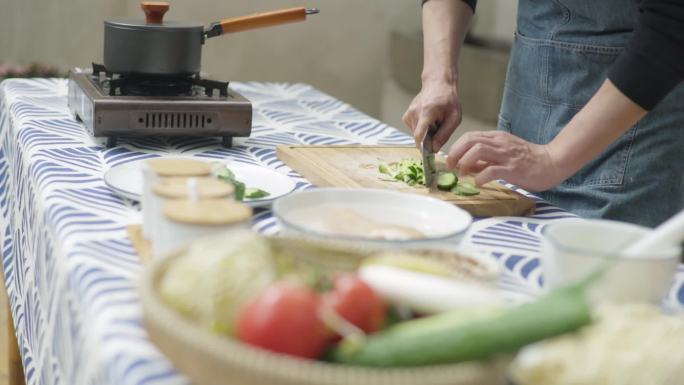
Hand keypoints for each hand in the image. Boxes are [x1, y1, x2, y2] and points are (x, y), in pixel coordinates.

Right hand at [402, 80, 461, 150]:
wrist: (437, 85)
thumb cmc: (448, 101)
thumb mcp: (454, 118)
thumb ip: (444, 134)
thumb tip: (434, 149)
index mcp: (427, 112)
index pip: (419, 134)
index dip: (422, 147)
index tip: (428, 153)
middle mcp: (414, 112)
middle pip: (419, 137)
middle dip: (428, 139)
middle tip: (439, 129)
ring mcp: (408, 114)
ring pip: (416, 135)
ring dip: (425, 133)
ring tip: (434, 122)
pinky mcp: (406, 117)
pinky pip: (413, 130)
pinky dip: (421, 129)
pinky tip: (427, 121)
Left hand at [446, 131, 566, 191]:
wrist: (553, 162)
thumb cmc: (528, 161)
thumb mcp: (503, 155)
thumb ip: (485, 159)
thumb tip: (466, 165)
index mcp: (496, 138)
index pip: (469, 136)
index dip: (455, 148)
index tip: (450, 161)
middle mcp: (500, 143)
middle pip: (470, 140)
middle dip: (455, 153)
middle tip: (451, 168)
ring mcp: (507, 155)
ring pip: (478, 150)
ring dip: (465, 162)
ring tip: (463, 174)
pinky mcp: (514, 168)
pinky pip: (492, 170)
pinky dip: (481, 176)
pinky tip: (478, 182)